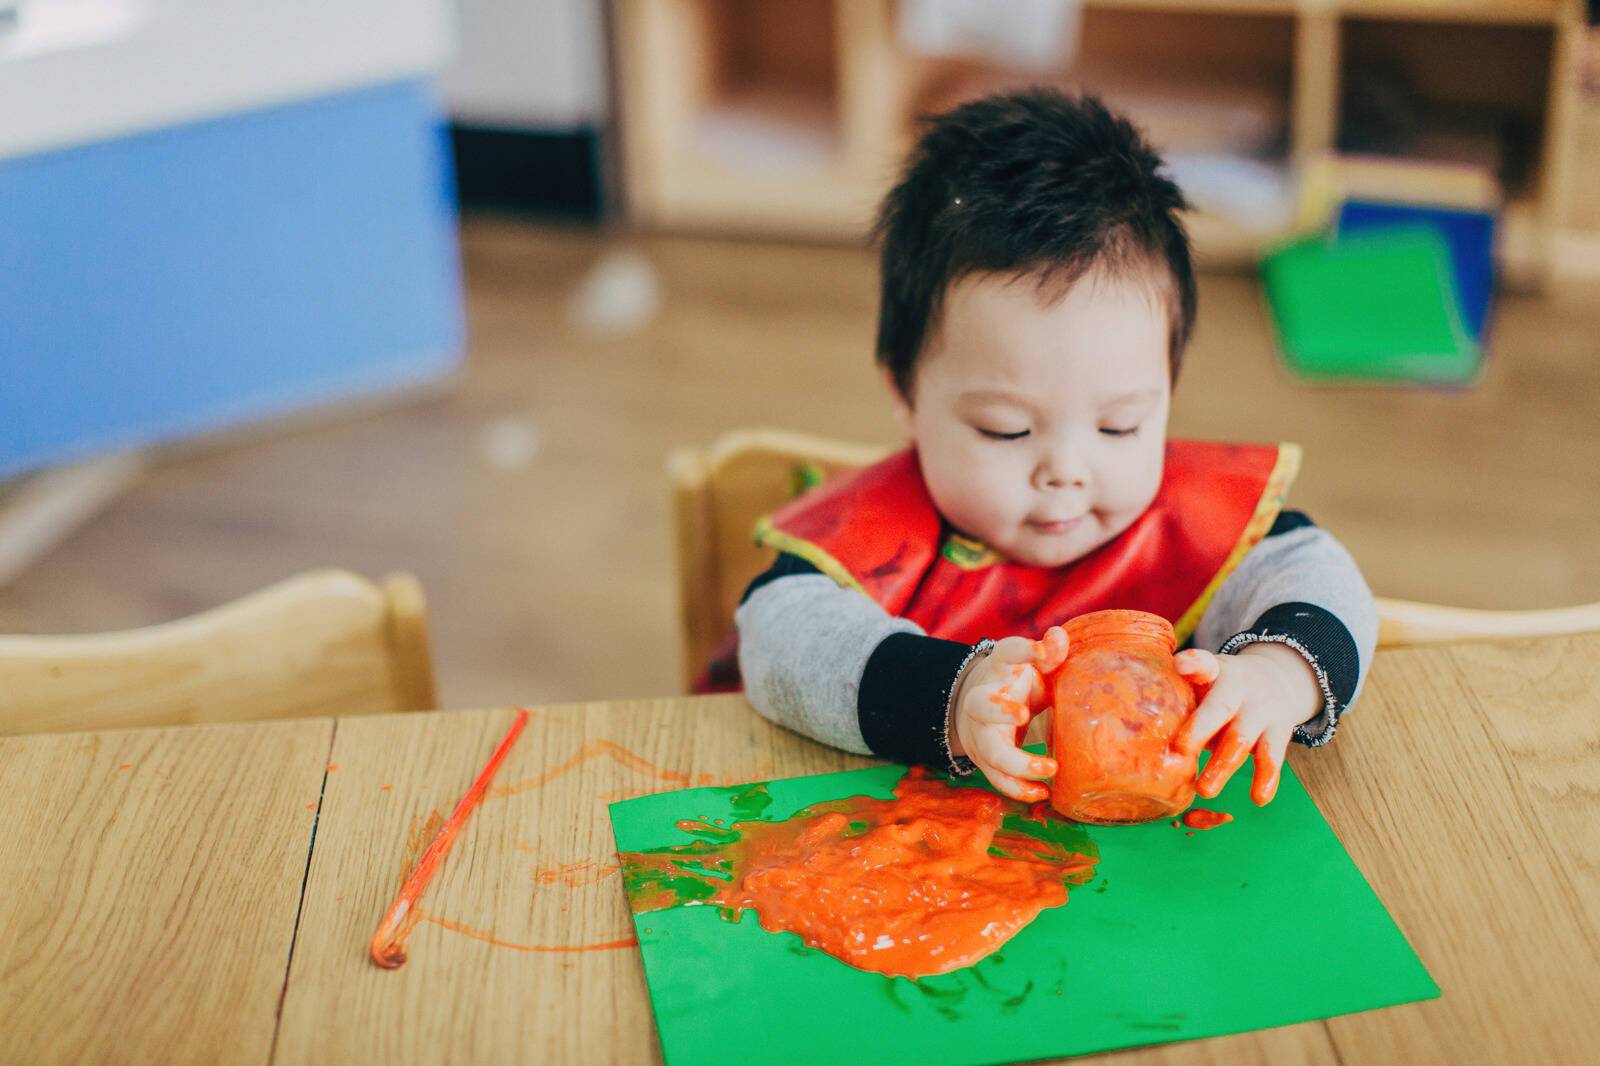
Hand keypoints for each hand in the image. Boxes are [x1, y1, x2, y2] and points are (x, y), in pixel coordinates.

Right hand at [948, 627, 1069, 801]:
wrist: (979, 710)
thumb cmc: (1015, 685)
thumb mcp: (1032, 667)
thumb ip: (1048, 655)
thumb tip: (1059, 637)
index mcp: (998, 671)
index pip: (1006, 653)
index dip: (1022, 651)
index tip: (1042, 651)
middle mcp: (981, 701)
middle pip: (980, 705)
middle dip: (998, 710)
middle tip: (1024, 715)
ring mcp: (980, 734)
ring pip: (989, 750)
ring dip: (1016, 763)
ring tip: (1049, 768)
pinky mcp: (985, 760)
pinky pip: (997, 779)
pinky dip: (1018, 789)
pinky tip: (1043, 793)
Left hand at [1172, 643, 1323, 805]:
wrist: (1276, 680)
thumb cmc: (1222, 687)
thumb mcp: (1205, 678)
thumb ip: (1182, 695)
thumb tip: (1143, 726)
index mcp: (1216, 671)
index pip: (1205, 663)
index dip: (1193, 663)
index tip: (1180, 665)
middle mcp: (1240, 690)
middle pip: (1221, 707)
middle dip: (1200, 729)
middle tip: (1179, 751)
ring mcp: (1261, 711)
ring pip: (1242, 739)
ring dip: (1223, 765)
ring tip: (1205, 790)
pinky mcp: (1278, 733)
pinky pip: (1272, 758)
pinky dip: (1267, 779)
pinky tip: (1258, 798)